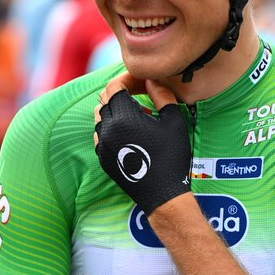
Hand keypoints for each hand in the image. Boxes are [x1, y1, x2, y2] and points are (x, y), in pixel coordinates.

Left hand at [94, 73, 190, 216]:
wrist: (162, 195)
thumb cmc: (171, 157)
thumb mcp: (173, 122)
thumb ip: (161, 96)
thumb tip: (152, 80)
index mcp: (123, 118)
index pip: (114, 86)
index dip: (126, 79)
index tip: (140, 80)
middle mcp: (107, 130)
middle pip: (105, 99)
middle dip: (121, 93)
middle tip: (140, 95)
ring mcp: (102, 146)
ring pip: (100, 117)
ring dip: (115, 110)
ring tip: (137, 116)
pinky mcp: (103, 159)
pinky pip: (100, 135)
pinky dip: (111, 128)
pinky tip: (129, 134)